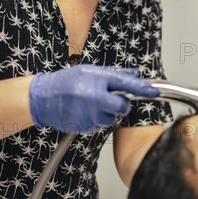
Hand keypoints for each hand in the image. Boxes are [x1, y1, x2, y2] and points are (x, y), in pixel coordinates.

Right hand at [29, 65, 158, 133]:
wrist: (43, 99)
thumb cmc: (66, 82)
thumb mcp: (90, 71)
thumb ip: (114, 74)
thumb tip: (134, 74)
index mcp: (98, 81)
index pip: (126, 84)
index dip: (142, 88)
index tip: (153, 91)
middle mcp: (96, 99)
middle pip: (123, 107)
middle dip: (121, 104)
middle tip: (112, 98)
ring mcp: (91, 115)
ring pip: (112, 118)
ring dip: (107, 112)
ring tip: (93, 103)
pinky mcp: (86, 127)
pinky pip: (100, 125)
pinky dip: (97, 119)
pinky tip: (86, 111)